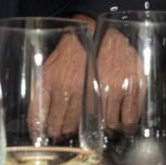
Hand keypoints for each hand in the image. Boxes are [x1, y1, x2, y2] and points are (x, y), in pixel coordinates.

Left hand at [49, 15, 145, 131]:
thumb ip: (40, 96)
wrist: (96, 27)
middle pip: (72, 125)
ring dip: (98, 129)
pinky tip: (120, 125)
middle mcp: (79, 88)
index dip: (51, 132)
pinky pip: (127, 118)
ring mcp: (105, 88)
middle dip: (70, 132)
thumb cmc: (71, 51)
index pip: (50, 121)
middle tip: (73, 132)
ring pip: (101, 125)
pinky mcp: (129, 86)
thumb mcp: (47, 69)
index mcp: (57, 83)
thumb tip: (36, 128)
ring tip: (97, 126)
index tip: (53, 137)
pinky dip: (125, 125)